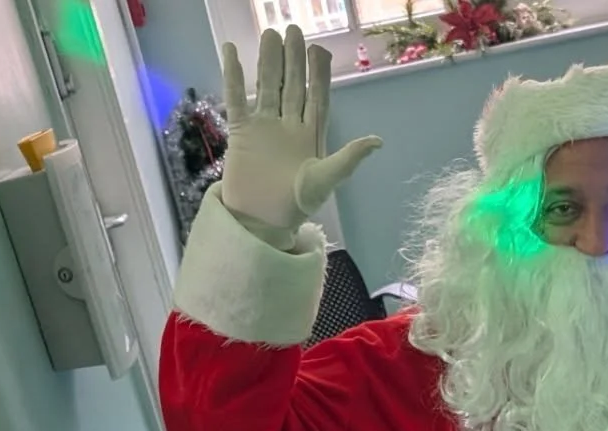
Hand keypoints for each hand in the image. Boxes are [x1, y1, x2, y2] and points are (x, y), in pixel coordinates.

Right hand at [220, 28, 380, 237]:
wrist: (261, 222)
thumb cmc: (295, 205)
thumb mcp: (325, 180)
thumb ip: (348, 158)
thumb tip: (377, 141)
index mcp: (311, 135)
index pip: (316, 97)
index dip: (318, 73)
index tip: (319, 49)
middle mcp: (288, 125)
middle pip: (292, 85)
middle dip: (293, 59)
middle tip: (293, 30)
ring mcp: (264, 126)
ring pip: (267, 86)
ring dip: (268, 61)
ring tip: (269, 35)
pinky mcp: (241, 132)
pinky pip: (236, 98)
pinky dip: (232, 75)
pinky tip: (230, 51)